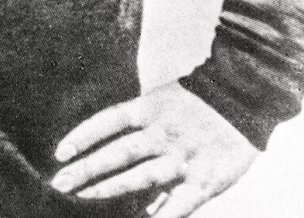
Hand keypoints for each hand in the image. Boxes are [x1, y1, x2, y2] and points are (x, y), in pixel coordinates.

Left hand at [51, 80, 258, 216]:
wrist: (244, 98)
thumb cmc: (197, 102)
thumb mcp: (164, 100)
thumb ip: (140, 126)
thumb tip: (112, 149)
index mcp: (151, 109)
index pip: (110, 121)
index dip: (84, 135)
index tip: (60, 153)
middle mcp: (163, 133)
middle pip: (119, 152)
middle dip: (87, 169)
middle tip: (60, 183)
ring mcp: (183, 158)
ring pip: (141, 177)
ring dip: (111, 190)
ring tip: (84, 200)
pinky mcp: (206, 180)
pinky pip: (180, 204)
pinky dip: (162, 216)